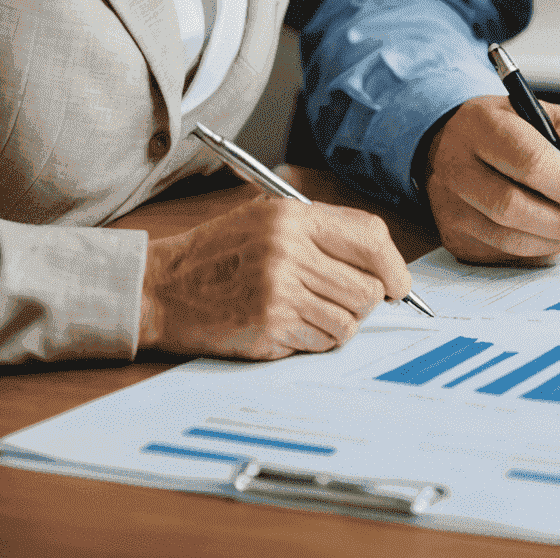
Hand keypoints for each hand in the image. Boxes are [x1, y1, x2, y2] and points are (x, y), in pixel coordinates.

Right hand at [138, 198, 412, 358]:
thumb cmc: (220, 252)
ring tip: (311, 313)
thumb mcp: (269, 217)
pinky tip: (291, 327)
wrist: (160, 288)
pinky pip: (322, 342)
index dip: (394, 265)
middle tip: (345, 301)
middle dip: (366, 301)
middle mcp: (289, 252)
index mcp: (294, 218)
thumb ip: (324, 231)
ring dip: (340, 323)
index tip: (398, 284)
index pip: (371, 237)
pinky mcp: (268, 328)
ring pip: (349, 319)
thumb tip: (383, 261)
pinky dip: (316, 340)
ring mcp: (279, 293)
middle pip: (367, 286)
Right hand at [420, 94, 559, 264]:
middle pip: (512, 206)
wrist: (463, 142)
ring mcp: (448, 204)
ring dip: (552, 240)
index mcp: (484, 123)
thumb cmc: (524, 131)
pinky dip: (535, 252)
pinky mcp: (452, 236)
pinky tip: (545, 234)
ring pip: (507, 238)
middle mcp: (457, 164)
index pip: (528, 160)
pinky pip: (502, 257)